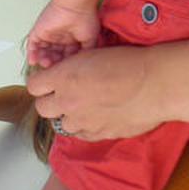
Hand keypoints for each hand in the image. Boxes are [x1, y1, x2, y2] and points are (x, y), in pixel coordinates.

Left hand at [25, 0, 99, 67]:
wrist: (75, 6)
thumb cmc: (86, 19)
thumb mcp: (90, 40)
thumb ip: (87, 53)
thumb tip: (84, 65)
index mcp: (72, 40)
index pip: (65, 57)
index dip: (63, 65)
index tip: (63, 72)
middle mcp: (60, 38)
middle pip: (54, 55)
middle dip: (53, 63)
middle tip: (53, 68)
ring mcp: (49, 34)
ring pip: (43, 51)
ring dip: (42, 59)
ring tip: (45, 64)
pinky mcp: (39, 30)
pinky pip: (32, 43)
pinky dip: (32, 53)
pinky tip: (33, 61)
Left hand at [27, 45, 166, 140]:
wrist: (155, 84)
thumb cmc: (128, 63)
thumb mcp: (92, 54)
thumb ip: (71, 68)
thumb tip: (63, 74)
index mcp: (63, 77)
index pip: (33, 86)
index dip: (40, 83)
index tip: (47, 81)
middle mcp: (68, 101)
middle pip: (42, 108)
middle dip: (49, 101)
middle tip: (63, 95)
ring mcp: (83, 121)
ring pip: (62, 124)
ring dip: (69, 116)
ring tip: (85, 106)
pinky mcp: (99, 134)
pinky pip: (82, 135)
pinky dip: (85, 127)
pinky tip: (96, 117)